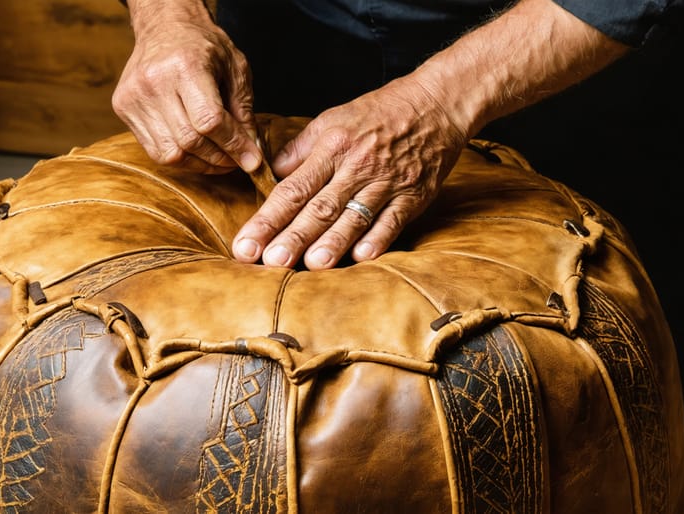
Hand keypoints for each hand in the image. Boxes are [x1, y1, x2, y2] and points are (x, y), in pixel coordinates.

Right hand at [112, 5, 261, 172]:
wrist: (164, 27)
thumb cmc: (204, 46)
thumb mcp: (236, 69)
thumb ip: (244, 111)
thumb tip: (249, 152)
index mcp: (185, 66)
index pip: (210, 121)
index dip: (234, 146)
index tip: (252, 160)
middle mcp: (154, 82)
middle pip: (190, 141)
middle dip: (219, 158)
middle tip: (236, 160)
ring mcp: (134, 97)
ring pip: (170, 153)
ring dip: (199, 163)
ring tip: (218, 159)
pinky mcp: (123, 108)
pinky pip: (154, 150)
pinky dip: (180, 157)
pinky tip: (195, 150)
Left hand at [231, 77, 466, 269]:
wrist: (437, 104)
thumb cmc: (380, 114)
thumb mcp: (333, 120)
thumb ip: (301, 150)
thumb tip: (271, 174)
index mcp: (332, 147)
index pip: (292, 189)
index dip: (268, 218)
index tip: (246, 243)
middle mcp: (357, 166)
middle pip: (319, 207)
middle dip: (293, 236)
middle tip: (270, 261)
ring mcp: (386, 182)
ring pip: (354, 216)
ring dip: (333, 242)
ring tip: (311, 265)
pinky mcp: (413, 195)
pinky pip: (393, 220)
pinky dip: (378, 238)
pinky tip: (361, 257)